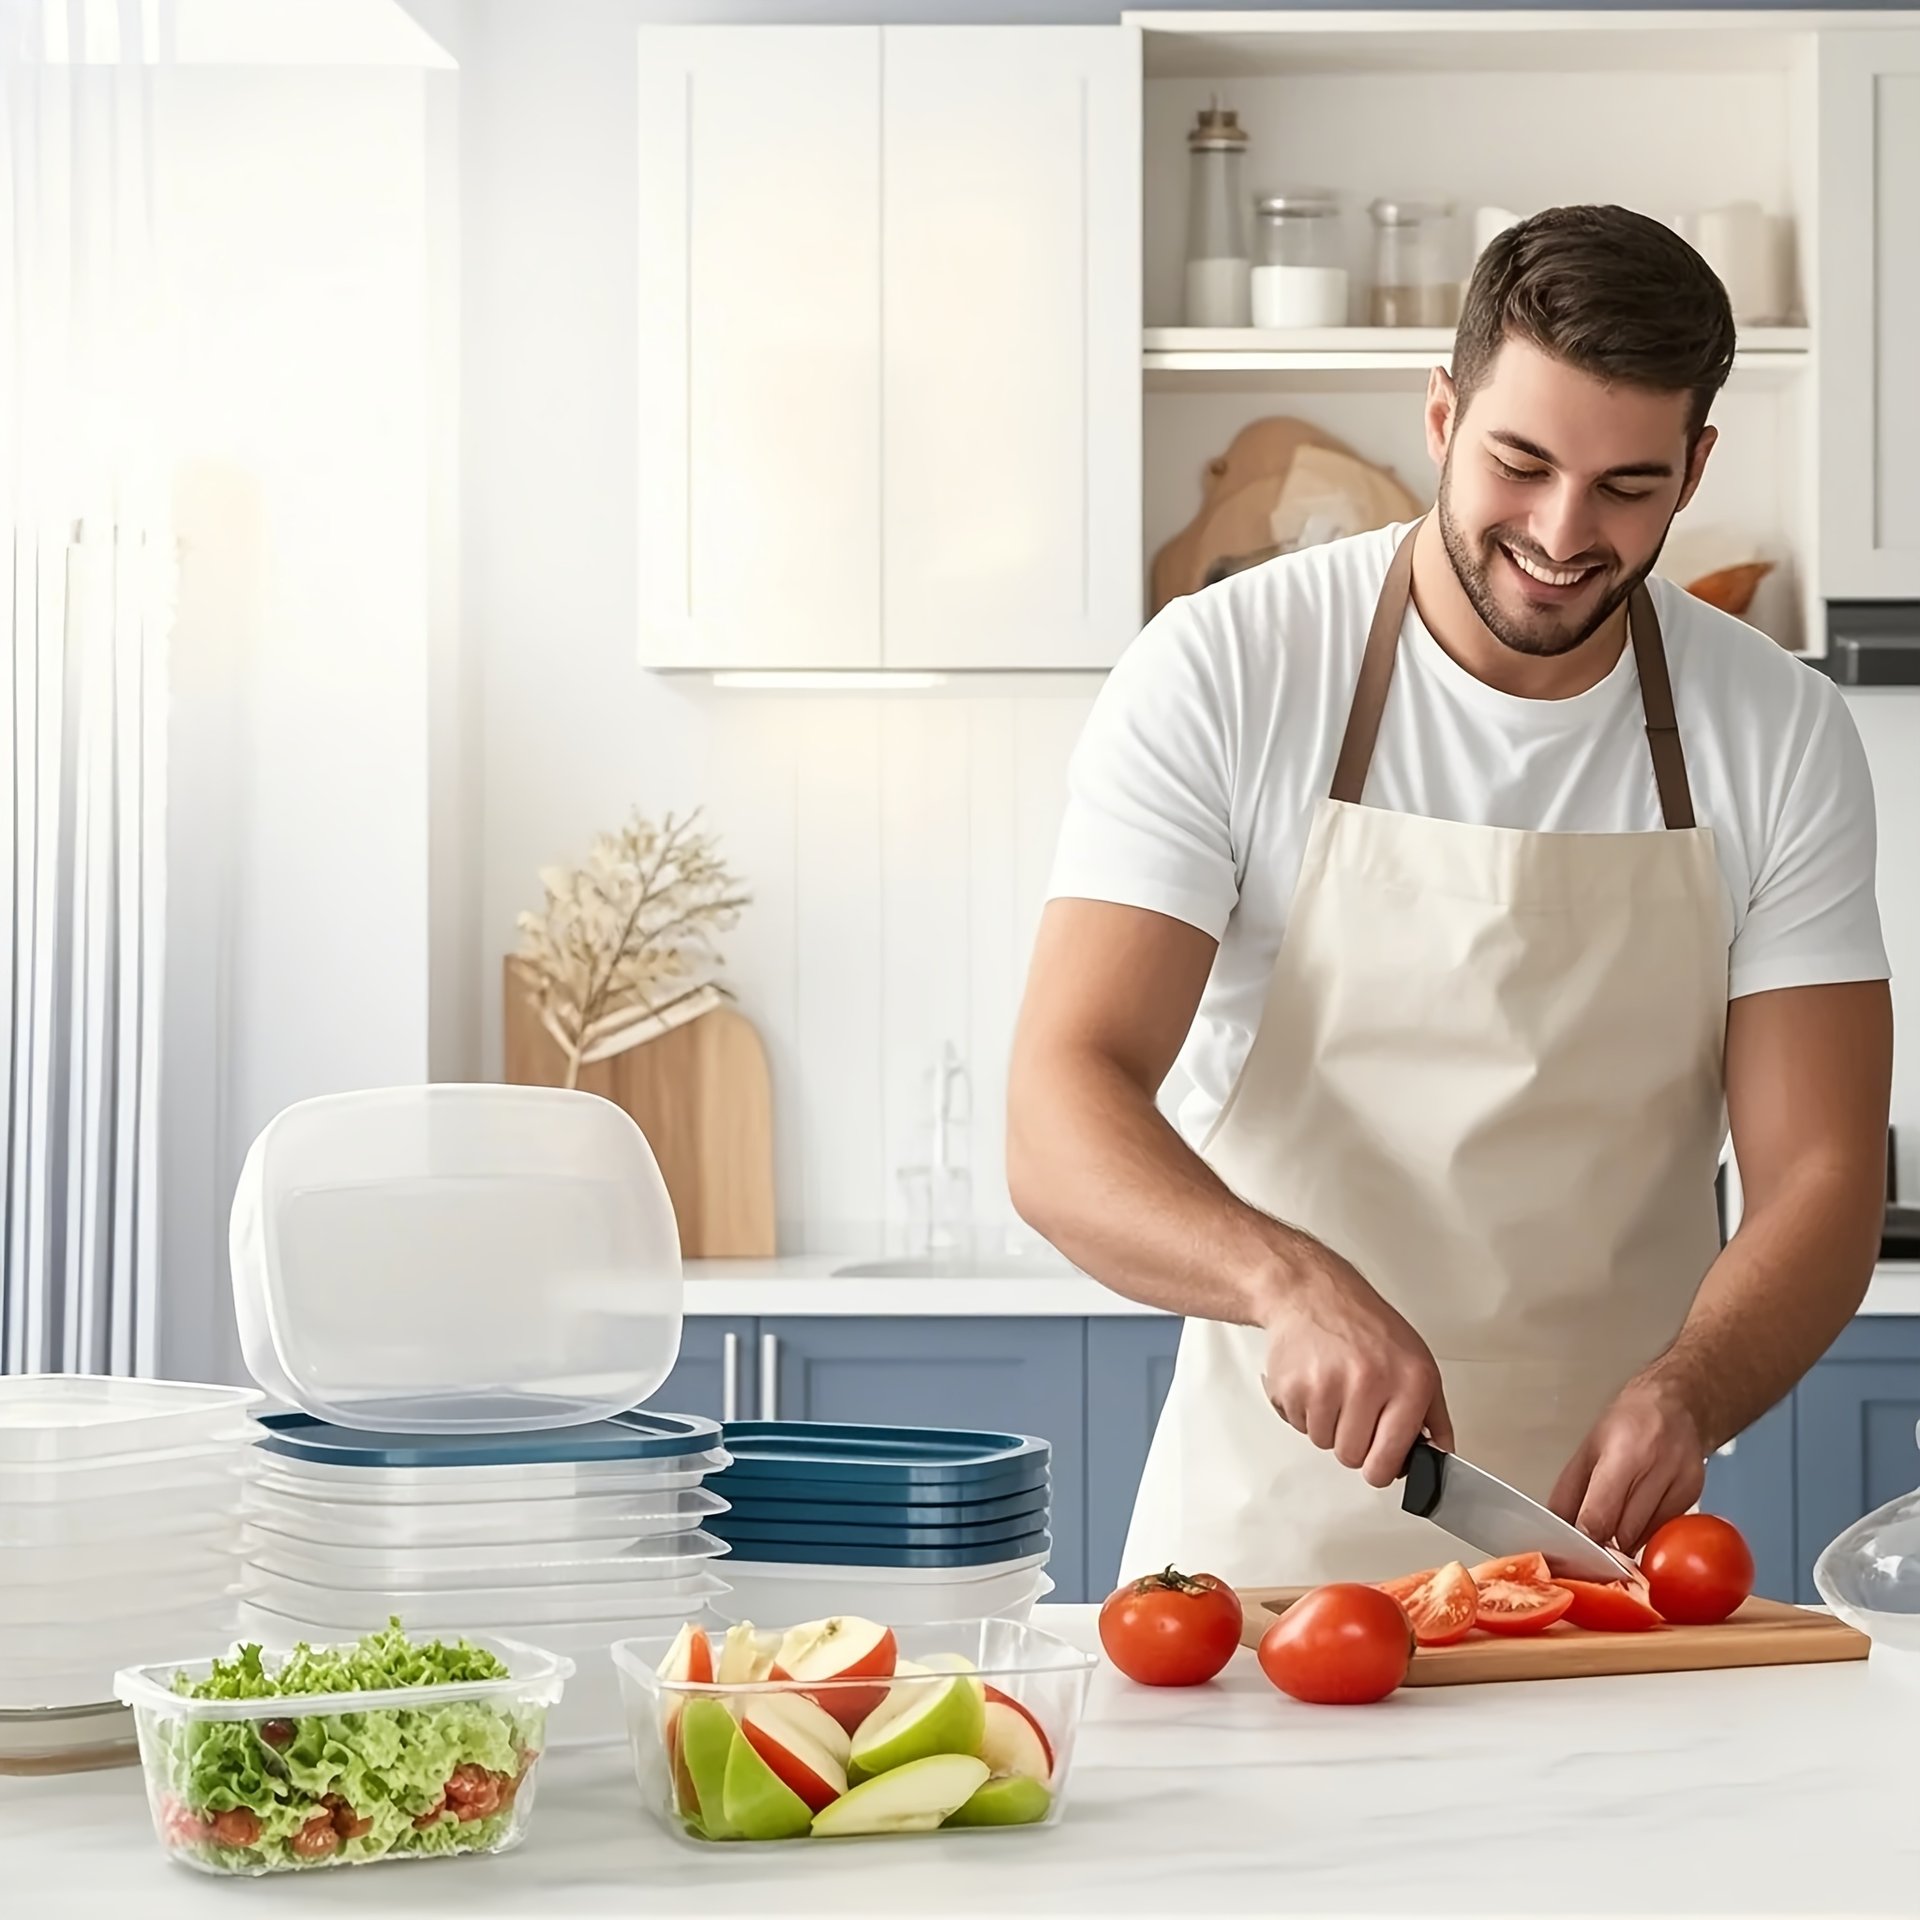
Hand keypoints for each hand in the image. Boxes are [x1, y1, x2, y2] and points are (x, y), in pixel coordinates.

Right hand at [1259, 1248, 1452, 1488]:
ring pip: (1323, 1443)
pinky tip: (1314, 1382)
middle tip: (1355, 1412)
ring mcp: (1325, 1386)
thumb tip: (1440, 1458)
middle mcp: (1367, 1384)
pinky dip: (1305, 1411)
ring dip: (1328, 1425)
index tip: (1379, 1461)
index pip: (1389, 1461)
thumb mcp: (1418, 1361)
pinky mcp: (1290, 1386)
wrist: (1312, 1292)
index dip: (1382, 1468)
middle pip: (1352, 1458)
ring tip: (1334, 1390)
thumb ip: (1433, 1415)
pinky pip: (1298, 1426)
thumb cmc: (1366, 1325)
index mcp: (1408, 1383)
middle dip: (1353, 1443)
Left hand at [1549, 1374, 1708, 1554]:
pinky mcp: (1694, 1498)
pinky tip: (1635, 1515)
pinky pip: (1660, 1530)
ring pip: (1643, 1537)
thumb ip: (1569, 1491)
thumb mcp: (1588, 1449)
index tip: (1572, 1553)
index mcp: (1623, 1455)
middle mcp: (1656, 1471)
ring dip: (1622, 1541)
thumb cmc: (1629, 1421)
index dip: (1585, 1539)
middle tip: (1586, 1549)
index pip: (1600, 1515)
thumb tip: (1556, 1525)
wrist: (1678, 1404)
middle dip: (1602, 1544)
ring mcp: (1680, 1486)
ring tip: (1609, 1529)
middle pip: (1623, 1532)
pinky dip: (1643, 1531)